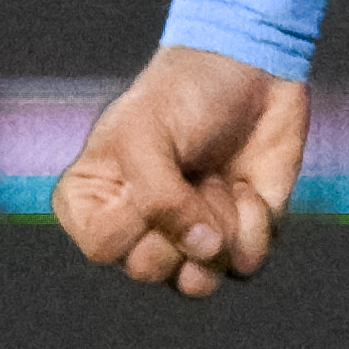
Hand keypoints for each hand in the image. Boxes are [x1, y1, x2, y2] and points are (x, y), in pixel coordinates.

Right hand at [54, 46, 309, 296]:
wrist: (253, 67)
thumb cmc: (184, 92)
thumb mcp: (146, 132)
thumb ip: (158, 198)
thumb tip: (204, 250)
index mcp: (93, 203)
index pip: (103, 248)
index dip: (135, 215)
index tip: (148, 169)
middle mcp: (137, 231)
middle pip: (149, 269)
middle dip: (182, 217)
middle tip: (192, 169)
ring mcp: (187, 240)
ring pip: (198, 281)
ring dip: (220, 227)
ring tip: (219, 180)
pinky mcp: (236, 240)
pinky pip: (245, 266)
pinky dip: (255, 224)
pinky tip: (248, 186)